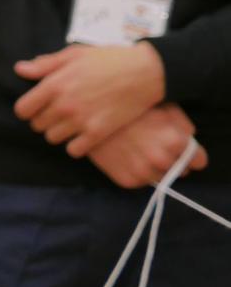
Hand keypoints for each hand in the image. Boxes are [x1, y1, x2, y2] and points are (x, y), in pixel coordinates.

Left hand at [13, 43, 165, 156]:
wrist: (145, 73)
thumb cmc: (108, 60)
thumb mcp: (73, 55)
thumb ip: (44, 65)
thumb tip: (20, 70)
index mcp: (54, 84)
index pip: (23, 109)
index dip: (27, 109)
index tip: (35, 106)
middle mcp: (64, 105)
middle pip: (37, 125)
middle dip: (42, 119)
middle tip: (56, 113)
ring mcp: (81, 121)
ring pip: (53, 138)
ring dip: (58, 132)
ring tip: (69, 123)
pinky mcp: (99, 133)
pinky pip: (74, 150)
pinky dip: (75, 145)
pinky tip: (82, 134)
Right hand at [88, 104, 206, 188]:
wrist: (87, 111)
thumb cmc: (127, 104)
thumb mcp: (160, 105)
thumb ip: (182, 125)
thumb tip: (190, 140)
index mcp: (175, 141)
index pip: (199, 161)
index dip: (192, 153)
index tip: (181, 148)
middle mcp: (162, 160)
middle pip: (182, 170)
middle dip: (173, 159)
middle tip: (154, 143)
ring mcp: (143, 172)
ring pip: (162, 178)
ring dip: (155, 167)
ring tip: (138, 148)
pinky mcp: (126, 180)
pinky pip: (141, 182)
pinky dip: (136, 171)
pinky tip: (126, 154)